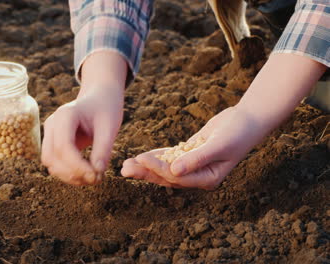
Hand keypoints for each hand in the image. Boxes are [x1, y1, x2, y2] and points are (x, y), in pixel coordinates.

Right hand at [41, 51, 126, 185]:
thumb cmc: (106, 109)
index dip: (77, 166)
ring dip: (68, 176)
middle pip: (52, 157)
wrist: (100, 98)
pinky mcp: (52, 142)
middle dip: (72, 173)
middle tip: (96, 179)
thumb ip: (103, 150)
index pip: (63, 146)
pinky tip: (86, 174)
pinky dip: (67, 173)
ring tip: (92, 178)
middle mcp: (52, 123)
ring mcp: (49, 133)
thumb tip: (97, 173)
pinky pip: (54, 162)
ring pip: (49, 163)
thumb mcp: (110, 127)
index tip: (96, 176)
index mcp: (65, 115)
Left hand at [121, 106, 268, 189]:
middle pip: (167, 176)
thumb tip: (174, 171)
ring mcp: (194, 165)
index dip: (157, 168)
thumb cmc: (238, 133)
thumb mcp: (219, 145)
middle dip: (145, 172)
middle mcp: (199, 176)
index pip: (176, 177)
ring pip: (166, 167)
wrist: (248, 120)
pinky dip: (157, 156)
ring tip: (127, 164)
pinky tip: (143, 155)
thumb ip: (197, 159)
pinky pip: (170, 157)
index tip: (141, 158)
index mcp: (207, 179)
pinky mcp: (191, 153)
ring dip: (147, 165)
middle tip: (124, 168)